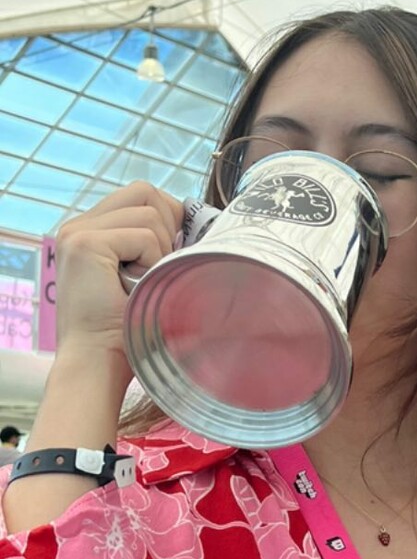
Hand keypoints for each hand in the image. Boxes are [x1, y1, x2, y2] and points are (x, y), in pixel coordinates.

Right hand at [53, 181, 185, 370]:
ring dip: (160, 252)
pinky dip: (152, 263)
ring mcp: (77, 232)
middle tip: (157, 271)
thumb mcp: (142, 278)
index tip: (174, 254)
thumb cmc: (126, 332)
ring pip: (150, 213)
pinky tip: (133, 289)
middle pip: (145, 192)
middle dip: (168, 228)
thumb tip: (197, 221)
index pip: (141, 195)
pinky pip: (144, 235)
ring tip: (142, 285)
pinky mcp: (84, 243)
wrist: (97, 366)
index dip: (168, 218)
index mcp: (89, 231)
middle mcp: (77, 226)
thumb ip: (154, 245)